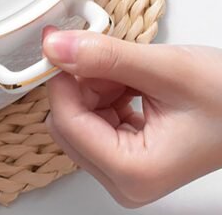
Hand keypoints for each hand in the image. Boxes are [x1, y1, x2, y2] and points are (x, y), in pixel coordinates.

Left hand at [43, 30, 221, 206]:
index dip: (61, 77)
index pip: (66, 121)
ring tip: (134, 73)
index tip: (62, 42)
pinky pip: (92, 116)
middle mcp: (123, 180)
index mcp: (132, 172)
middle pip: (67, 120)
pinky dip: (104, 90)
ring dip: (95, 83)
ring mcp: (123, 169)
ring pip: (77, 114)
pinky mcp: (124, 154)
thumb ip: (104, 57)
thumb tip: (55, 47)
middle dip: (82, 82)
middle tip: (112, 58)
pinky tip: (132, 81)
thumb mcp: (165, 69)